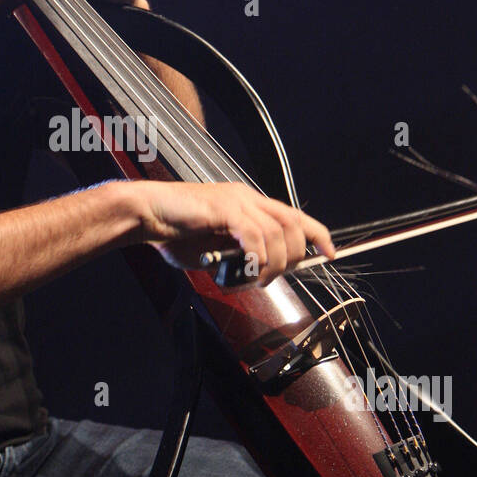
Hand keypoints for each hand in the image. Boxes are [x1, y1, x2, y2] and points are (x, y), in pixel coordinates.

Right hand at [133, 180, 335, 285]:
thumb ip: (235, 256)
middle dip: (295, 257)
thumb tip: (252, 274)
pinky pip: (255, 237)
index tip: (330, 254)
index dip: (318, 234)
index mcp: (247, 202)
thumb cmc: (172, 231)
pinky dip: (257, 259)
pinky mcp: (225, 210)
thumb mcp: (212, 248)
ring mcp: (237, 201)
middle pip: (294, 225)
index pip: (295, 215)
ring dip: (274, 264)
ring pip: (278, 234)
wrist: (145, 213)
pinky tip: (247, 270)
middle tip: (274, 276)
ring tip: (257, 279)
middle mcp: (247, 197)